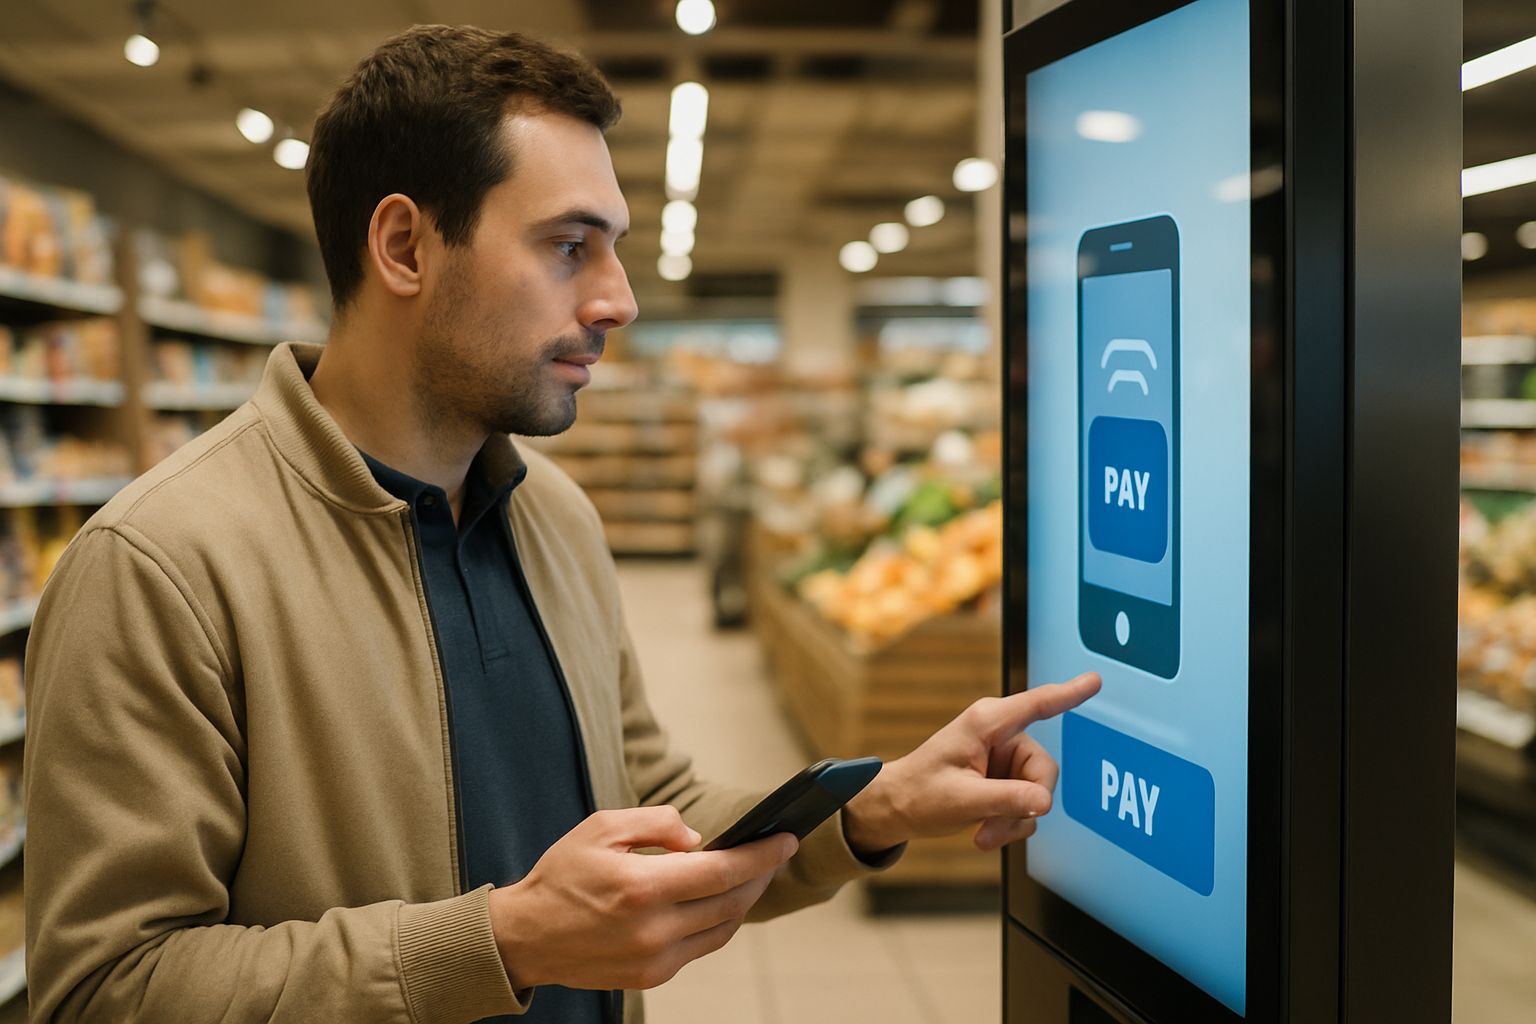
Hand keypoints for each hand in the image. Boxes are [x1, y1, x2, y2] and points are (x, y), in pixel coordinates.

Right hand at [488, 806, 796, 991]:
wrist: (525, 937)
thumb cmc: (563, 875)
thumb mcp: (602, 827)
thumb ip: (657, 822)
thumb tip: (699, 839)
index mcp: (642, 887)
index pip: (723, 871)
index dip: (762, 854)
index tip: (787, 839)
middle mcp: (653, 929)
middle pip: (731, 901)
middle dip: (760, 874)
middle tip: (775, 851)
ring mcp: (654, 959)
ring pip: (722, 928)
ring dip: (744, 900)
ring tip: (752, 873)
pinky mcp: (651, 977)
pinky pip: (701, 947)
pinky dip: (717, 922)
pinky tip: (719, 901)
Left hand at [843, 672, 1100, 853]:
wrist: (899, 808)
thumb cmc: (920, 793)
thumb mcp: (962, 799)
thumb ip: (1006, 800)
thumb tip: (1045, 802)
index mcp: (987, 723)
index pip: (1036, 705)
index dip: (1069, 693)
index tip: (1095, 680)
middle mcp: (1001, 736)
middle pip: (1044, 770)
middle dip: (1024, 806)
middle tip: (993, 828)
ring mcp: (1005, 759)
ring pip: (1037, 793)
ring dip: (1012, 820)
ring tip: (981, 833)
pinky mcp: (1006, 779)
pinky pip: (1028, 805)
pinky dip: (1010, 824)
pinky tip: (983, 833)